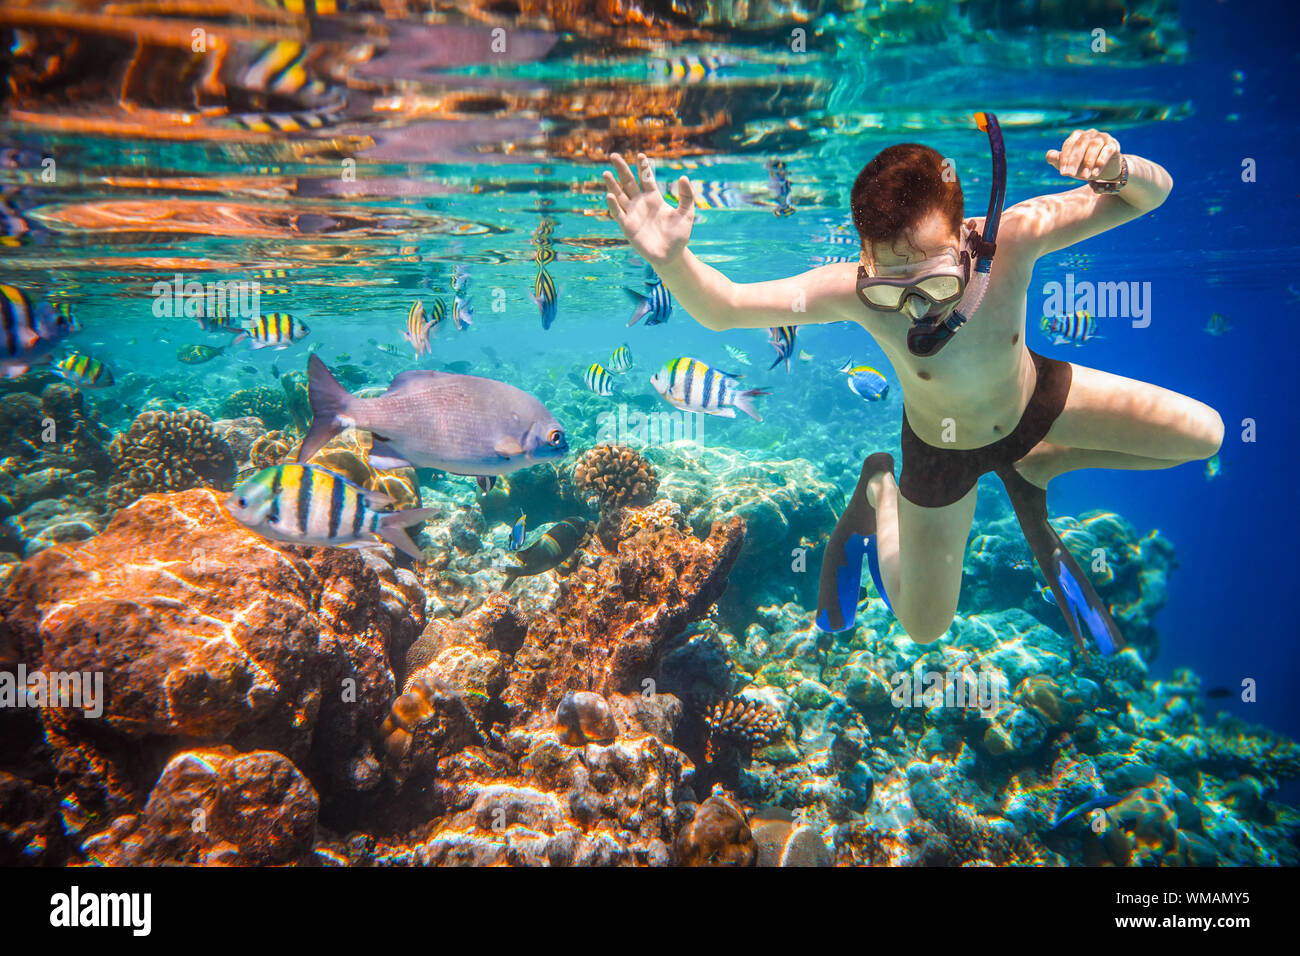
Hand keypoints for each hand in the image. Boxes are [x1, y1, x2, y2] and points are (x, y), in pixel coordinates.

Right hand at [602, 152, 695, 267]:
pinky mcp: (628, 227)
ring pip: (620, 196)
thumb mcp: (686, 213)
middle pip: (628, 182)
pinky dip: (613, 205)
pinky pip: (618, 214)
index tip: (640, 154)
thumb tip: (683, 177)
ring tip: (606, 173)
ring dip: (612, 185)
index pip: (645, 178)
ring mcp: (632, 214)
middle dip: (621, 169)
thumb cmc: (679, 235)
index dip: (642, 166)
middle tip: (613, 156)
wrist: (671, 256)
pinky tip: (609, 195)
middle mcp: (640, 203)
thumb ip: (686, 196)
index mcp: (654, 198)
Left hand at [1046, 129, 1121, 181]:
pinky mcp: (1113, 145)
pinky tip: (1095, 174)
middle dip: (1074, 161)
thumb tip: (1049, 155)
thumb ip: (1057, 159)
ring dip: (1088, 162)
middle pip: (1080, 145)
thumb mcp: (1069, 165)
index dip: (1065, 159)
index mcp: (1077, 136)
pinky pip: (1107, 151)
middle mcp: (1090, 134)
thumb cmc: (1083, 165)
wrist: (1105, 170)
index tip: (1063, 173)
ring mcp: (1103, 137)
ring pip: (1094, 147)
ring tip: (1084, 177)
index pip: (1069, 145)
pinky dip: (1100, 162)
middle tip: (1069, 175)